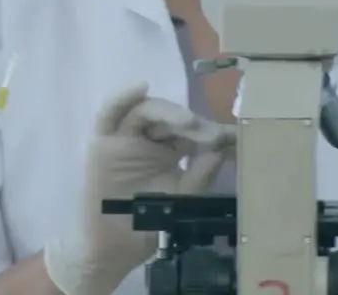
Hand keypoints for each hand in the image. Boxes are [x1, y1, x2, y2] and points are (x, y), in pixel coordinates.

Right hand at [44, 83, 234, 294]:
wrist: (115, 250)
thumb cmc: (149, 224)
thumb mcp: (184, 195)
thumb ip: (202, 172)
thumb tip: (222, 147)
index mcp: (167, 151)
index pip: (190, 131)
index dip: (210, 131)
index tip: (233, 137)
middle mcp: (146, 140)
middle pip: (169, 117)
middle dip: (192, 124)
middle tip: (212, 135)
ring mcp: (124, 139)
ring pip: (144, 111)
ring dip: (168, 112)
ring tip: (189, 123)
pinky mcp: (104, 143)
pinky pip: (109, 115)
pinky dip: (123, 98)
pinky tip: (141, 87)